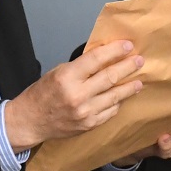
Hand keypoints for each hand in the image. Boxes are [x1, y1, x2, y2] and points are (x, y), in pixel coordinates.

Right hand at [4, 40, 145, 150]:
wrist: (31, 121)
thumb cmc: (42, 93)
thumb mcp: (57, 72)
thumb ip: (80, 67)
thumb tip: (104, 57)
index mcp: (67, 77)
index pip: (96, 59)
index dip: (114, 51)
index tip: (127, 46)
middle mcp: (78, 95)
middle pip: (110, 77)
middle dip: (127, 67)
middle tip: (139, 61)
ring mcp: (85, 112)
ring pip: (115, 96)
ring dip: (129, 87)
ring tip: (138, 80)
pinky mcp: (90, 124)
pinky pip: (110, 111)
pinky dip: (118, 102)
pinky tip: (123, 97)